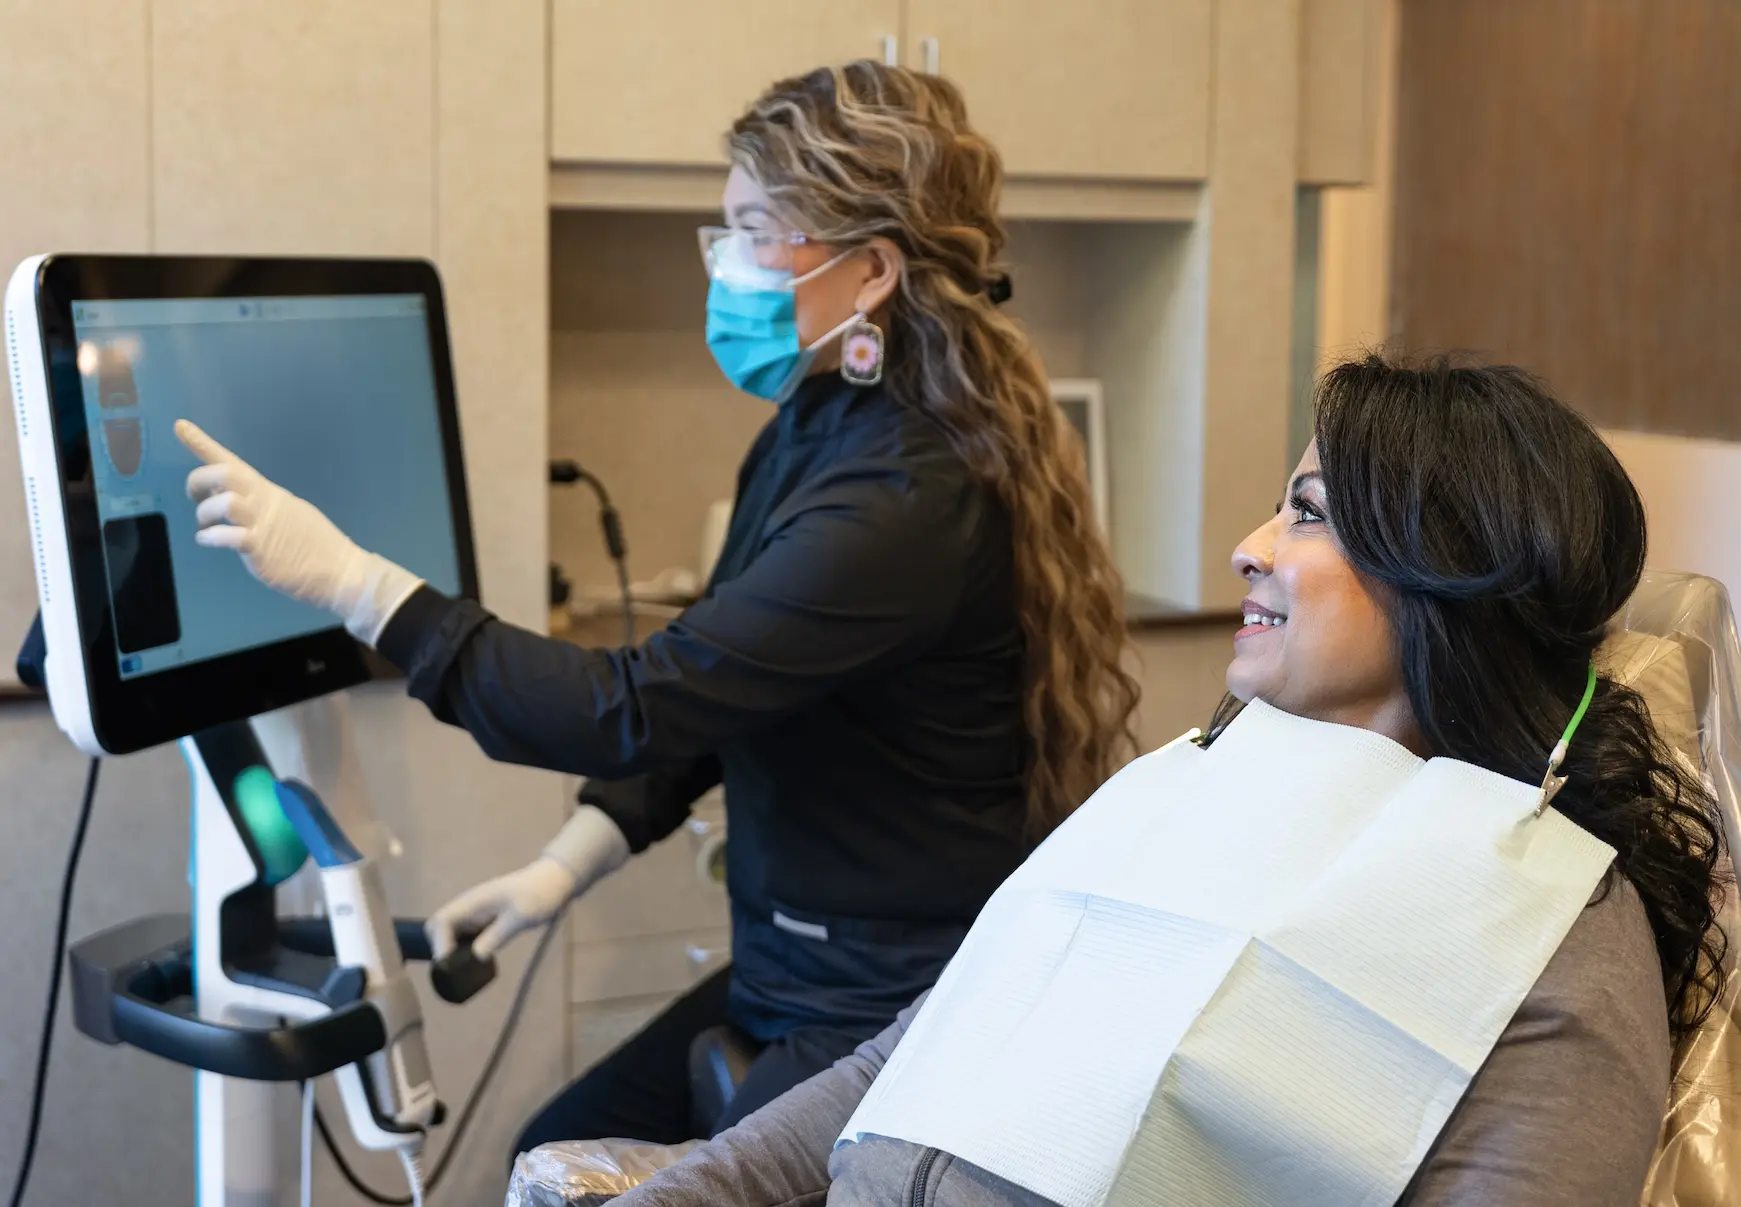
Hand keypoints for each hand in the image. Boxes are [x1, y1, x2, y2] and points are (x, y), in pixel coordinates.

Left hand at [176, 420, 420, 643]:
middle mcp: (263, 503)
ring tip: (207, 527)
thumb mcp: (288, 512)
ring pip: (224, 502)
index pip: (232, 461)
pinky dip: (210, 537)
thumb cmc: (315, 545)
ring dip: (204, 514)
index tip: (180, 426)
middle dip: (197, 482)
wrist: (340, 570)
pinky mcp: (261, 549)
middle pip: (223, 474)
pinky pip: (228, 536)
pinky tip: (209, 541)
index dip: (203, 443)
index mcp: (268, 492)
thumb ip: (258, 504)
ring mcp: (263, 525)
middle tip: (196, 499)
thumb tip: (226, 498)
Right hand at [425, 856, 579, 960]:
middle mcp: (469, 907)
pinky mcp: (484, 920)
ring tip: (460, 971)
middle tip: (452, 970)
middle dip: (440, 947)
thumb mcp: (521, 916)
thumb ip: (498, 935)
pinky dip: (462, 949)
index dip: (440, 944)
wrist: (553, 882)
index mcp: (474, 902)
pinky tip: (473, 962)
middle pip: (439, 927)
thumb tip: (476, 956)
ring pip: (450, 933)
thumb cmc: (539, 895)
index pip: (442, 921)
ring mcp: (476, 913)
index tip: (447, 965)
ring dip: (450, 950)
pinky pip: (464, 935)